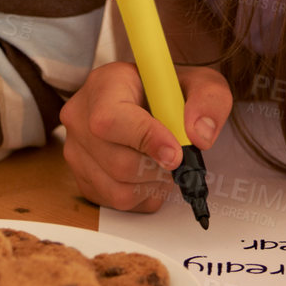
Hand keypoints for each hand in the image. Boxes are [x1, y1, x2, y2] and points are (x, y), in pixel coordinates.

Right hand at [61, 60, 232, 212]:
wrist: (151, 100)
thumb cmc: (170, 91)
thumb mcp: (200, 82)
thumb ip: (208, 100)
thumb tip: (199, 135)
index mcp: (105, 84)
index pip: (111, 119)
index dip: (146, 140)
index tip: (177, 152)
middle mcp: (80, 117)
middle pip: (117, 162)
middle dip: (158, 168)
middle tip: (178, 156)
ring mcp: (76, 151)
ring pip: (117, 189)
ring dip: (153, 184)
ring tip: (164, 163)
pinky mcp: (82, 178)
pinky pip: (115, 204)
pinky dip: (143, 195)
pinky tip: (151, 172)